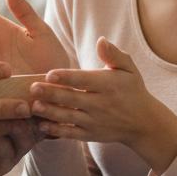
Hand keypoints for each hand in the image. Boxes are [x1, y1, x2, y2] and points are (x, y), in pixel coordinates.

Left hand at [30, 38, 176, 173]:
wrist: (143, 123)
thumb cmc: (132, 90)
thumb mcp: (128, 69)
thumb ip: (114, 54)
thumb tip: (101, 40)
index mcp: (107, 85)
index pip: (83, 80)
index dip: (66, 77)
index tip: (49, 74)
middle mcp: (100, 104)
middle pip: (72, 99)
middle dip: (51, 94)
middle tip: (32, 87)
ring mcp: (94, 121)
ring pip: (68, 117)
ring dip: (50, 112)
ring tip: (33, 105)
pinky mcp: (90, 135)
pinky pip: (71, 133)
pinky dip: (56, 131)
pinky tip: (41, 124)